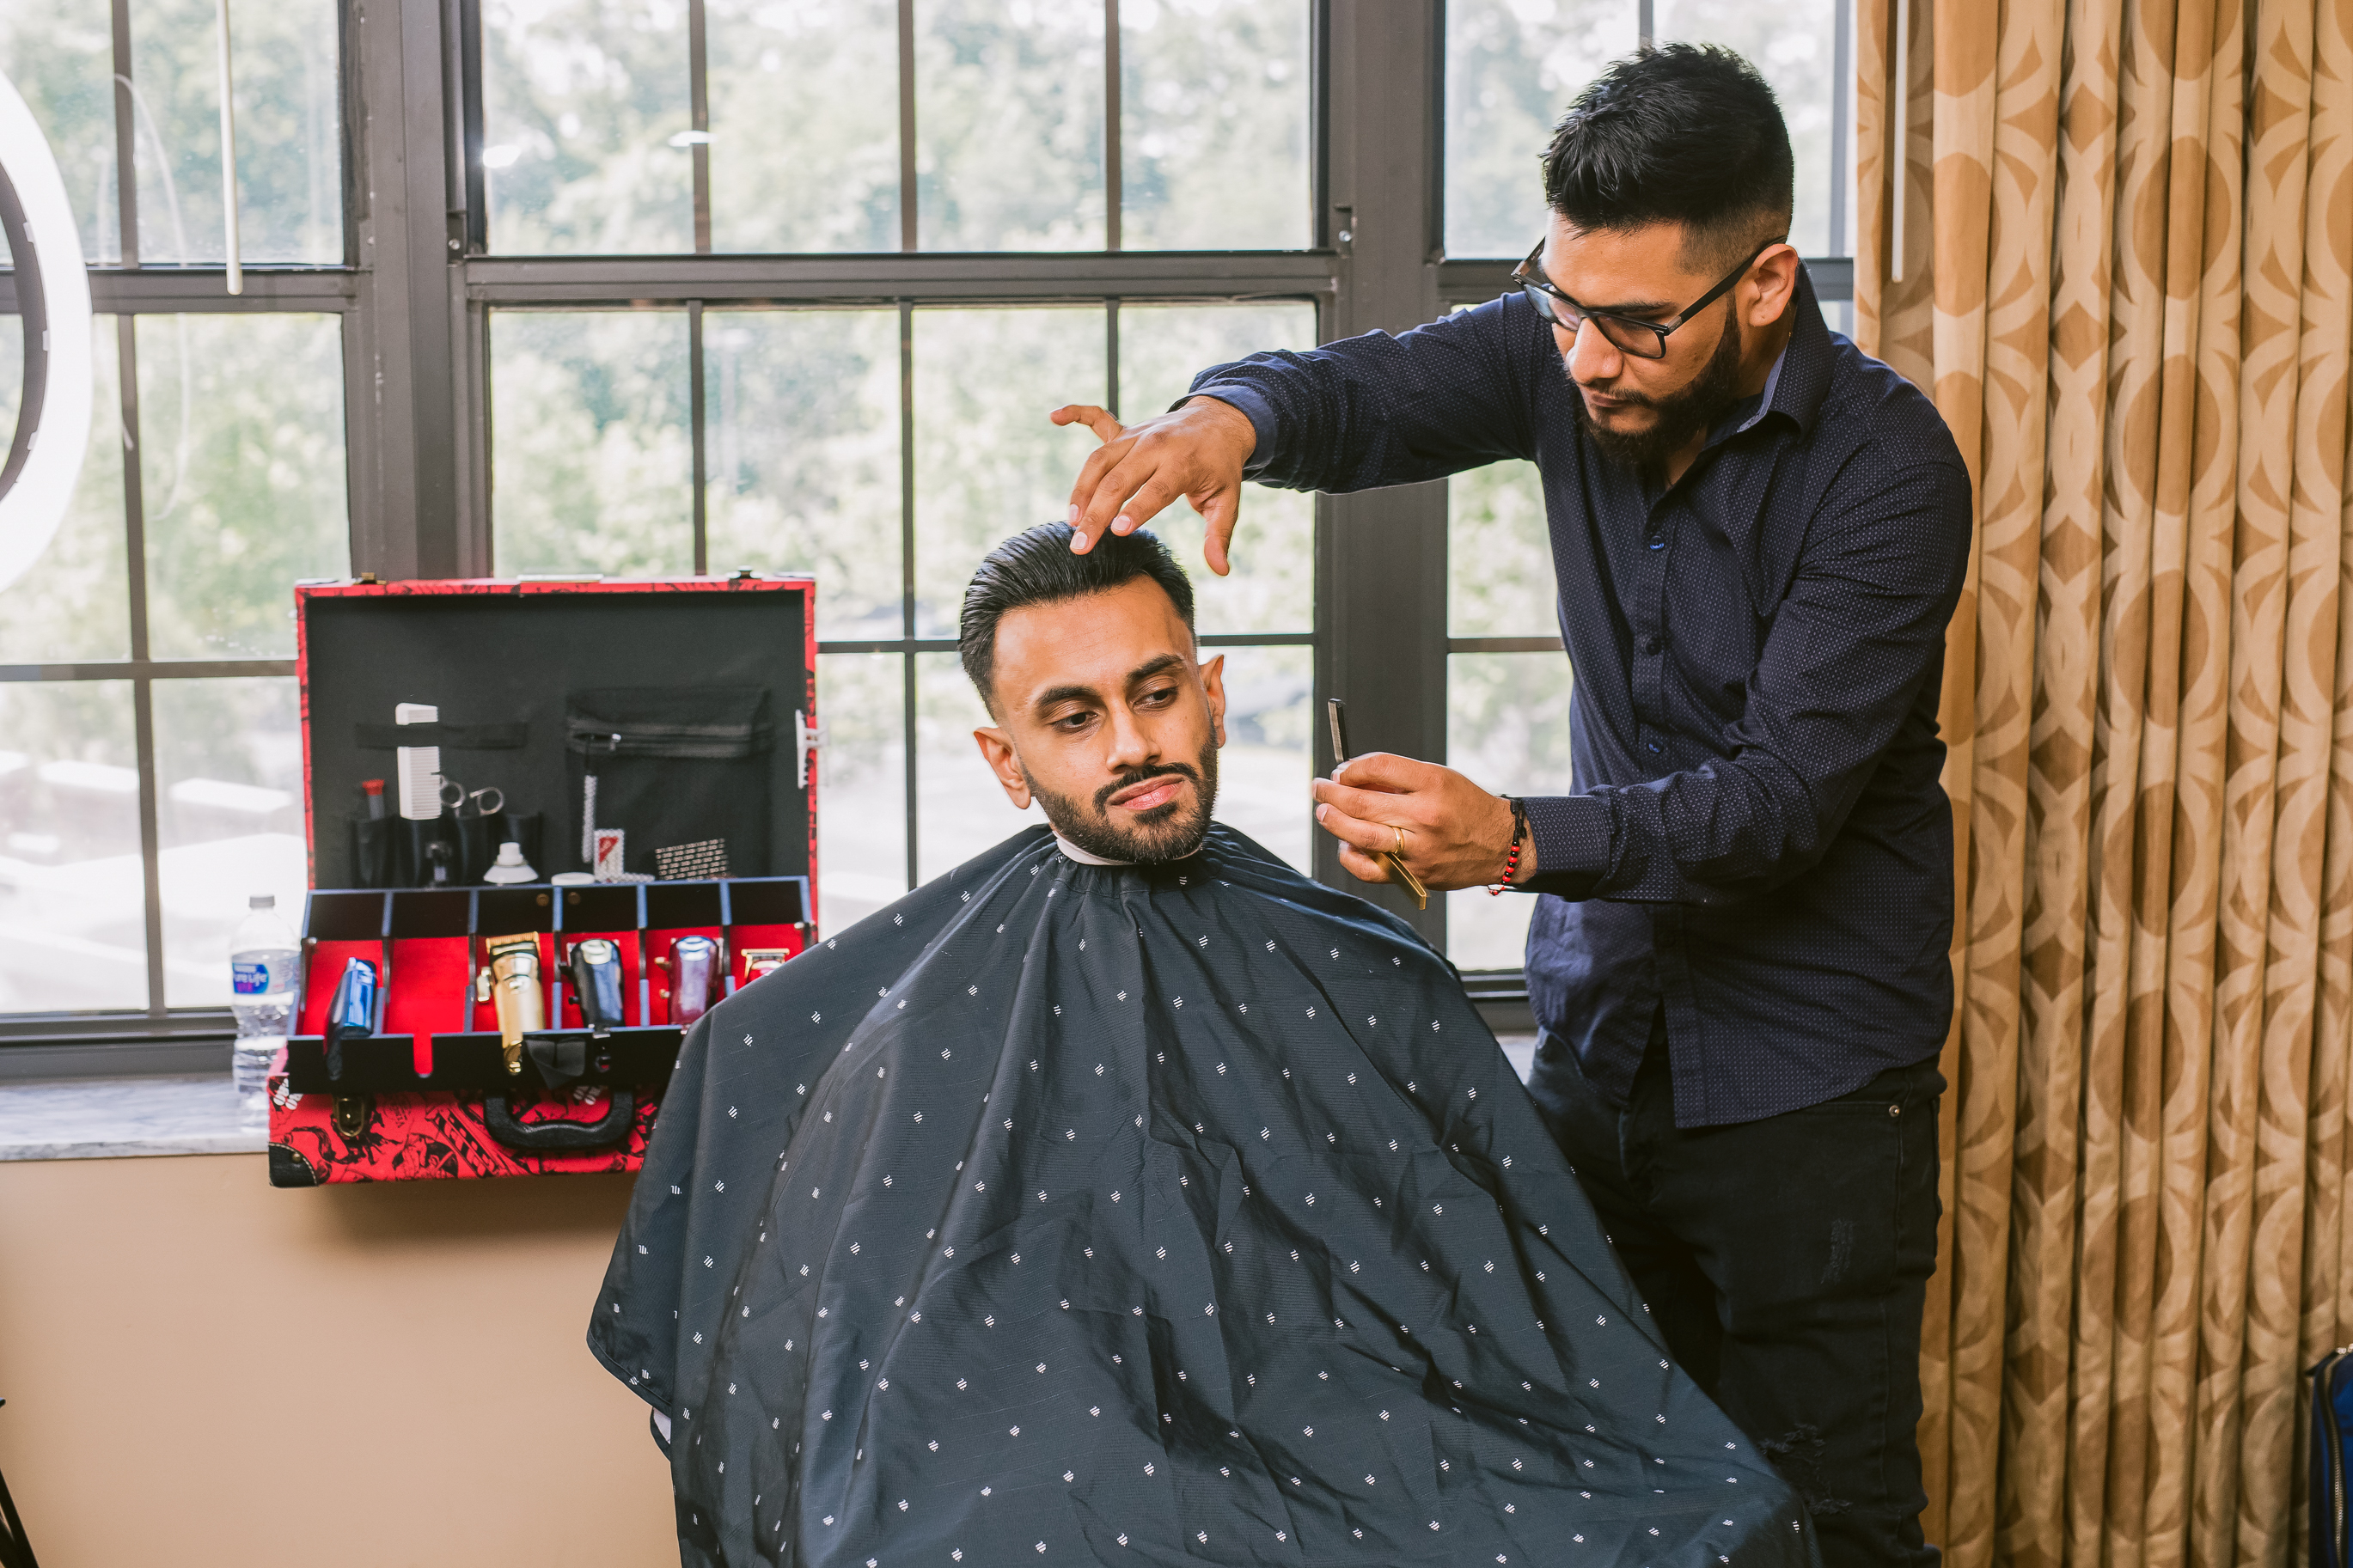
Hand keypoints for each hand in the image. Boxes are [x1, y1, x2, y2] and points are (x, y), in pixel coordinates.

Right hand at [1050, 396, 1256, 575]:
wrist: (1220, 422)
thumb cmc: (1220, 468)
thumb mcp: (1228, 501)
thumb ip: (1219, 535)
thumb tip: (1220, 570)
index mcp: (1182, 463)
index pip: (1155, 490)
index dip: (1136, 510)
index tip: (1117, 531)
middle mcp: (1155, 446)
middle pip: (1118, 480)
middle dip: (1096, 514)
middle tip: (1080, 545)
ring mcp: (1137, 436)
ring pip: (1100, 460)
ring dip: (1081, 489)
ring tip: (1072, 521)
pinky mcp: (1125, 430)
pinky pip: (1097, 417)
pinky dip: (1076, 413)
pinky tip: (1055, 416)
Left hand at [1311, 753, 1537, 892]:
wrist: (1500, 844)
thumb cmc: (1466, 808)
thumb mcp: (1440, 778)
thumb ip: (1398, 778)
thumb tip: (1351, 777)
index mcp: (1433, 784)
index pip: (1379, 767)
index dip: (1352, 768)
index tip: (1341, 771)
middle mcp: (1425, 816)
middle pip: (1362, 803)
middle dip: (1331, 793)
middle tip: (1319, 788)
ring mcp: (1419, 849)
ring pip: (1361, 836)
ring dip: (1334, 822)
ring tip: (1324, 812)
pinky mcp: (1415, 874)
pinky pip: (1371, 869)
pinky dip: (1352, 857)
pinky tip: (1347, 845)